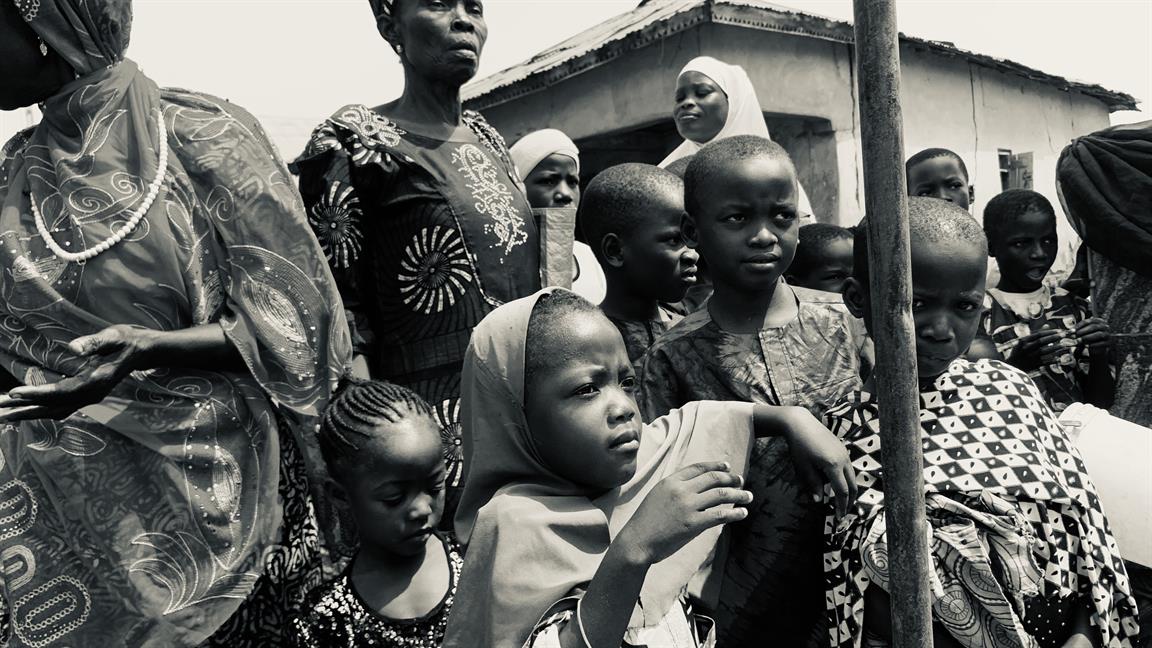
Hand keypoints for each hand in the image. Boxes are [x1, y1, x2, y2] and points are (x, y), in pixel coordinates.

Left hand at [0, 325, 154, 422]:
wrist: (142, 351)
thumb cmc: (126, 340)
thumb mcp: (113, 336)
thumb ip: (93, 342)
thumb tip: (72, 348)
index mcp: (96, 382)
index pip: (61, 392)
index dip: (37, 394)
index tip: (13, 393)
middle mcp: (92, 395)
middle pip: (54, 407)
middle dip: (25, 409)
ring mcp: (89, 397)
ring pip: (56, 411)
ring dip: (31, 413)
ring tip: (5, 413)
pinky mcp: (86, 395)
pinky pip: (61, 408)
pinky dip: (42, 410)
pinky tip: (28, 409)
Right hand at [617, 462, 751, 565]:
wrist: (637, 541)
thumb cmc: (645, 522)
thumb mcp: (657, 497)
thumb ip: (675, 490)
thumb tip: (696, 489)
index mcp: (670, 481)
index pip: (698, 468)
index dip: (715, 466)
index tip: (727, 467)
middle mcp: (680, 490)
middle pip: (713, 478)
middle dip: (730, 478)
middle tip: (741, 480)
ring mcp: (687, 506)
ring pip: (720, 494)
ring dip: (738, 494)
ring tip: (748, 496)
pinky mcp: (693, 523)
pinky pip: (720, 514)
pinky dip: (734, 513)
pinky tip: (742, 512)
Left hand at [779, 407, 856, 518]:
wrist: (800, 423)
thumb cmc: (799, 446)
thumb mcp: (804, 468)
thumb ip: (813, 485)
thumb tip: (819, 502)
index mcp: (833, 465)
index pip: (842, 492)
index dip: (841, 506)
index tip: (838, 518)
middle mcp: (843, 459)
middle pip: (853, 486)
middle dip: (848, 501)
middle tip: (842, 513)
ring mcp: (845, 453)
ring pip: (852, 477)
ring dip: (848, 490)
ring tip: (839, 501)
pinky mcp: (843, 449)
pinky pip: (848, 468)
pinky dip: (845, 479)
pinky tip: (836, 484)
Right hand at [1006, 328, 1062, 370]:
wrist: (1012, 367)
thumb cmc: (1019, 351)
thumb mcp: (1024, 341)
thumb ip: (1035, 333)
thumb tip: (1047, 326)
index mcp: (1023, 341)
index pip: (1038, 334)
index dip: (1050, 332)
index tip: (1059, 330)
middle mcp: (1026, 348)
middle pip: (1042, 341)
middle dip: (1053, 338)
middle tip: (1063, 335)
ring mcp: (1029, 357)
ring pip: (1044, 351)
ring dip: (1054, 348)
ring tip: (1063, 345)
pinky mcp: (1033, 365)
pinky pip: (1045, 362)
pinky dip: (1052, 360)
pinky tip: (1059, 357)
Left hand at [1074, 317, 1110, 358]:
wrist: (1097, 346)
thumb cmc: (1088, 337)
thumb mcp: (1083, 332)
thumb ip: (1077, 331)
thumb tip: (1067, 333)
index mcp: (1098, 321)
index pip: (1088, 321)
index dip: (1079, 326)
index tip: (1071, 331)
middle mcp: (1104, 326)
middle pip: (1093, 327)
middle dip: (1082, 331)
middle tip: (1074, 336)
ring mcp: (1108, 334)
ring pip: (1098, 334)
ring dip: (1087, 337)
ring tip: (1078, 341)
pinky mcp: (1108, 342)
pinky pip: (1101, 343)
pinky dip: (1093, 345)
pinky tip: (1086, 346)